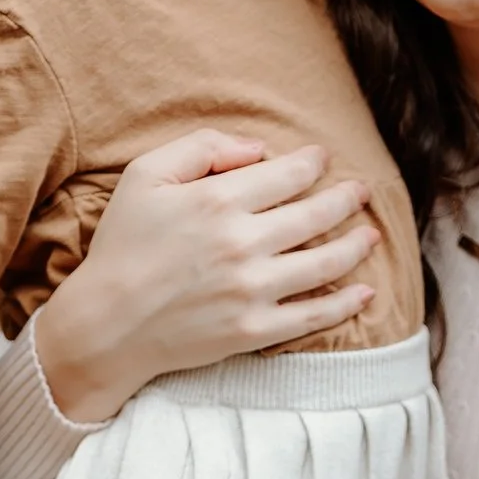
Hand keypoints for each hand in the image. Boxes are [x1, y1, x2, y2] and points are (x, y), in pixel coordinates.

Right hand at [30, 130, 379, 425]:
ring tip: (372, 235)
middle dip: (346, 199)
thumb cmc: (122, 245)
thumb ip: (200, 149)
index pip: (287, 174)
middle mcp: (242, 243)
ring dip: (357, 246)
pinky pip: (313, 316)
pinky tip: (366, 292)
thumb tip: (256, 150)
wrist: (106, 325)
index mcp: (218, 200)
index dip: (311, 163)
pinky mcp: (254, 330)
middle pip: (315, 215)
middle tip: (362, 192)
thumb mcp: (145, 176)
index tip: (322, 159)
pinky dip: (346, 304)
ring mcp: (252, 290)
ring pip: (324, 263)